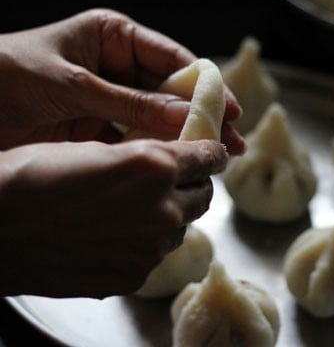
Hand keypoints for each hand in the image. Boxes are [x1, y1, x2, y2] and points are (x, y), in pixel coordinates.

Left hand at [0, 8, 244, 154]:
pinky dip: (153, 154)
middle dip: (200, 117)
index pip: (171, 59)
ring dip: (182, 140)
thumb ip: (129, 103)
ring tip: (212, 160)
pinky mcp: (96, 131)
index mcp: (113, 37)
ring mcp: (108, 101)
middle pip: (170, 92)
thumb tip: (184, 117)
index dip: (203, 85)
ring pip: (156, 120)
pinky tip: (174, 168)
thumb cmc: (3, 74)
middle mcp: (116, 67)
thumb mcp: (72, 85)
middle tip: (231, 142)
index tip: (230, 108)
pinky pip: (133, 141)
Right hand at [0, 139, 226, 297]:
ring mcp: (149, 250)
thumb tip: (174, 159)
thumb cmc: (32, 176)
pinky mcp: (132, 277)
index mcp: (156, 168)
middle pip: (204, 197)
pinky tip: (114, 235)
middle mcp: (162, 211)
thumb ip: (145, 155)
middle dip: (193, 185)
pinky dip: (144, 244)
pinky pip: (153, 256)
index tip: (210, 154)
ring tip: (134, 209)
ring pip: (180, 228)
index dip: (210, 153)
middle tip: (174, 179)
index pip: (210, 158)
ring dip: (169, 216)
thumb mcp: (95, 147)